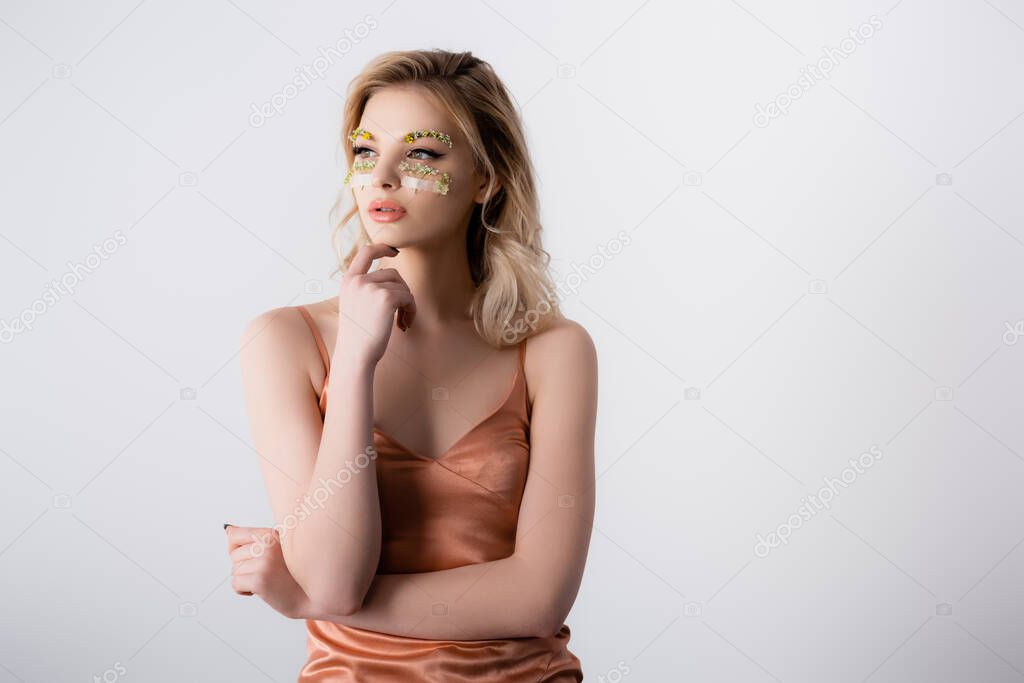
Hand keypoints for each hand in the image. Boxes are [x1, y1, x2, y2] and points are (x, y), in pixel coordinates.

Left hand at [225, 525, 311, 619]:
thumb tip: (228, 530)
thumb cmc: (295, 575)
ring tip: (266, 581)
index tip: (251, 558)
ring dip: (245, 580)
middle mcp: (268, 545)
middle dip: (244, 567)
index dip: (237, 550)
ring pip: (234, 571)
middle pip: (233, 556)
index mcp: (273, 534)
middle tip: (265, 573)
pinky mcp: (260, 579)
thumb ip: (255, 538)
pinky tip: (261, 590)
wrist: (314, 597)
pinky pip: (236, 584)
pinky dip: (244, 591)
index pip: (234, 535)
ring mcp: (264, 562)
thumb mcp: (279, 548)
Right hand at [336, 243, 416, 365]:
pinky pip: (408, 298)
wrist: (355, 355)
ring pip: (402, 286)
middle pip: (393, 274)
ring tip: (402, 322)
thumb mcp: (354, 304)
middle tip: (402, 314)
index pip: (366, 252)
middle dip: (402, 292)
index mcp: (348, 281)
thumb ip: (365, 288)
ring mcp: (371, 287)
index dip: (382, 248)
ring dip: (407, 304)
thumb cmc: (358, 336)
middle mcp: (358, 280)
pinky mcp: (386, 298)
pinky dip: (411, 311)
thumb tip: (392, 278)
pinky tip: (403, 325)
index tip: (394, 250)